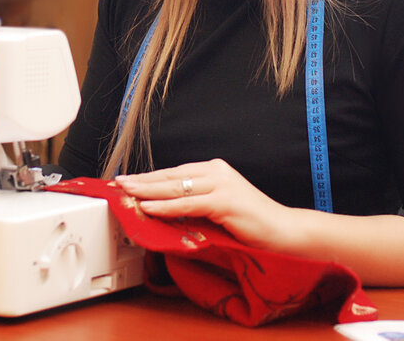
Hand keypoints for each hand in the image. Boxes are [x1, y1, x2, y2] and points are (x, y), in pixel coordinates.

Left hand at [114, 159, 292, 249]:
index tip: (128, 181)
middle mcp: (217, 171)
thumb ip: (195, 206)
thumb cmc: (252, 225)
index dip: (149, 177)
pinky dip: (166, 206)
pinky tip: (150, 207)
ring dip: (148, 191)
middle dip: (142, 181)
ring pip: (176, 187)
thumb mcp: (217, 210)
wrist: (285, 232)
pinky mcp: (226, 201)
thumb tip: (163, 211)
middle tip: (119, 183)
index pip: (174, 172)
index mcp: (214, 170)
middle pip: (171, 176)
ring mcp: (222, 184)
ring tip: (127, 193)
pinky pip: (188, 204)